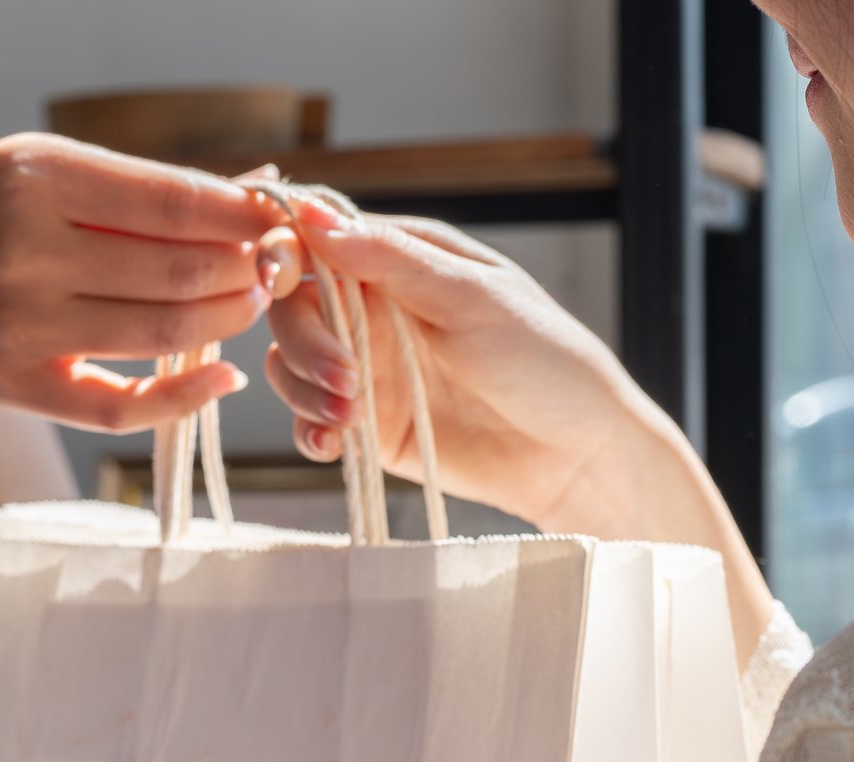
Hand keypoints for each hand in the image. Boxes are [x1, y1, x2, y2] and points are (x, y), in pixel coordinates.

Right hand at [0, 134, 280, 433]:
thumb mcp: (43, 166)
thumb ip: (139, 186)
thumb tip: (256, 190)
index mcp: (36, 179)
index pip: (170, 201)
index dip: (237, 216)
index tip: (272, 220)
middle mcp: (24, 252)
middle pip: (175, 271)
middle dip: (241, 270)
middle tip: (267, 267)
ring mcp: (18, 325)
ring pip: (157, 333)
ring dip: (224, 320)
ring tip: (244, 303)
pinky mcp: (15, 385)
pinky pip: (118, 408)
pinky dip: (184, 396)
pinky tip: (221, 375)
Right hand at [262, 204, 775, 657]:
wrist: (577, 454)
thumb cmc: (544, 360)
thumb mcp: (472, 299)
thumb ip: (391, 261)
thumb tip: (312, 215)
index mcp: (400, 259)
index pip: (315, 239)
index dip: (282, 253)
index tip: (276, 281)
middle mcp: (375, 307)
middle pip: (292, 307)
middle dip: (305, 342)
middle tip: (345, 379)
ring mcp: (368, 368)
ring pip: (291, 366)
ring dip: (305, 391)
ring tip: (351, 419)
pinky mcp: (369, 425)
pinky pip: (311, 422)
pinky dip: (309, 432)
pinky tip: (333, 445)